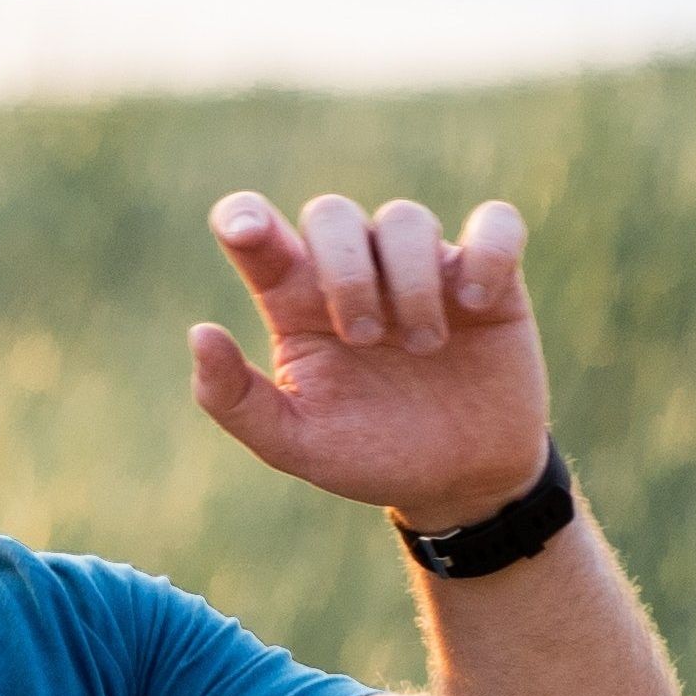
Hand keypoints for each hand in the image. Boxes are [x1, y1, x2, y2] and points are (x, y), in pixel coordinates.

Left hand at [190, 190, 553, 536]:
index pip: (256, 234)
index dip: (244, 218)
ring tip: (423, 348)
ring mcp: (422, 268)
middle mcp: (356, 272)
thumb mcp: (294, 445)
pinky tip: (474, 303)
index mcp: (296, 302)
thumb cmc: (369, 454)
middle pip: (331, 214)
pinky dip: (486, 253)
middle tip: (361, 338)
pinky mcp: (489, 277)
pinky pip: (495, 225)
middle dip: (345, 270)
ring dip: (410, 282)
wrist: (457, 481)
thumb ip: (235, 399)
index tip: (247, 234)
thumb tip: (200, 333)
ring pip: (406, 219)